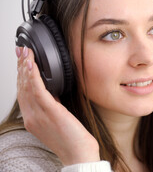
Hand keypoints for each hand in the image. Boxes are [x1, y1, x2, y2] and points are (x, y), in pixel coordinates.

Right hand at [16, 46, 99, 164]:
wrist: (78, 154)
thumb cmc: (71, 140)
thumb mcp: (56, 121)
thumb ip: (51, 108)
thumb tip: (52, 94)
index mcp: (32, 119)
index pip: (23, 93)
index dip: (21, 75)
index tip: (22, 61)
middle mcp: (32, 117)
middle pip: (22, 87)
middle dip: (21, 67)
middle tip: (21, 51)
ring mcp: (38, 115)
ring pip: (27, 86)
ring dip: (26, 67)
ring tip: (26, 52)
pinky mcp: (50, 112)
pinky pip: (38, 90)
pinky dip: (33, 76)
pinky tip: (32, 65)